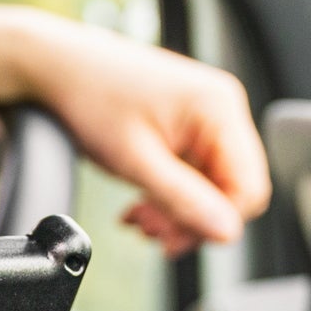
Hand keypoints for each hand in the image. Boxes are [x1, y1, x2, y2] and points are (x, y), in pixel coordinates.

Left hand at [19, 19, 270, 254]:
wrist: (61, 72)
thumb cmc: (94, 99)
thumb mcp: (137, 161)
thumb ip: (183, 199)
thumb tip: (226, 232)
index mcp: (220, 111)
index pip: (248, 188)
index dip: (216, 222)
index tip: (174, 238)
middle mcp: (220, 112)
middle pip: (230, 193)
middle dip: (190, 221)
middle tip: (149, 230)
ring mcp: (203, 121)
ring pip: (208, 191)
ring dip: (174, 215)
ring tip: (137, 217)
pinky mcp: (185, 131)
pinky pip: (190, 179)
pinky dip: (165, 200)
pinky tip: (139, 205)